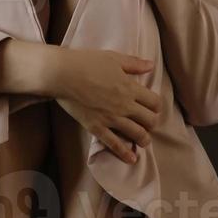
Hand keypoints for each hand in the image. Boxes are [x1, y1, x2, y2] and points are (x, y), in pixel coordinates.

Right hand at [48, 48, 161, 163]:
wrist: (62, 74)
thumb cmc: (87, 62)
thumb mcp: (113, 58)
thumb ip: (134, 64)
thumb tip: (151, 65)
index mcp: (130, 88)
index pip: (154, 102)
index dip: (156, 106)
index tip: (153, 108)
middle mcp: (125, 105)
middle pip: (149, 120)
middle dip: (152, 123)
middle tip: (148, 124)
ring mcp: (111, 118)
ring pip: (136, 134)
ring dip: (144, 139)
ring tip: (144, 141)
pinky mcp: (96, 127)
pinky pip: (114, 144)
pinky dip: (125, 153)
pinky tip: (132, 159)